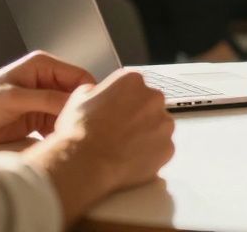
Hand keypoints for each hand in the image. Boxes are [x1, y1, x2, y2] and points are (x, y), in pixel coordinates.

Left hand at [0, 51, 94, 146]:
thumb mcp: (15, 98)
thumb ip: (47, 99)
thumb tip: (78, 103)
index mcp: (43, 66)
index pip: (79, 76)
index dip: (90, 92)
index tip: (95, 110)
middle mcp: (46, 82)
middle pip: (78, 95)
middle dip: (82, 110)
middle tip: (86, 126)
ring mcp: (42, 101)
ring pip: (70, 111)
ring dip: (72, 123)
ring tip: (75, 136)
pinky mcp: (37, 120)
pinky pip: (58, 125)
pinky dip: (62, 133)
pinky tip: (63, 142)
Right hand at [24, 70, 173, 225]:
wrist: (85, 165)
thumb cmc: (78, 133)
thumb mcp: (78, 99)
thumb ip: (95, 90)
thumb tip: (98, 92)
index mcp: (132, 81)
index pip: (133, 86)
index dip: (123, 101)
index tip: (116, 112)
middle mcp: (153, 98)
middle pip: (150, 105)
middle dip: (138, 116)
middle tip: (119, 132)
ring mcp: (164, 124)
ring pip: (158, 127)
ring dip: (146, 135)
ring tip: (123, 148)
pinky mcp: (168, 147)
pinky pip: (161, 149)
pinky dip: (150, 154)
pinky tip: (131, 160)